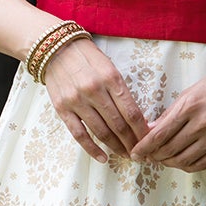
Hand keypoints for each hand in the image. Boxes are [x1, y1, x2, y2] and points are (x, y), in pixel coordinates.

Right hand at [43, 37, 151, 161]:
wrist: (55, 48)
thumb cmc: (88, 59)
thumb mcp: (110, 68)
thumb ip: (122, 92)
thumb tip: (138, 120)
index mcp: (111, 78)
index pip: (132, 112)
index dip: (142, 131)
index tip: (149, 142)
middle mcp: (94, 90)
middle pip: (119, 125)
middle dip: (132, 143)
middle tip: (141, 154)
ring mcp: (77, 101)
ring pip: (101, 132)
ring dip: (116, 147)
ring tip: (126, 155)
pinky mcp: (62, 109)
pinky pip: (79, 135)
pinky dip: (92, 149)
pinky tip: (103, 158)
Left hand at [129, 68, 205, 171]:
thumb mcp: (189, 93)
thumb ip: (169, 114)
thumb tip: (150, 130)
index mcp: (190, 107)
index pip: (160, 134)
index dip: (144, 147)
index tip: (135, 153)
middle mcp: (202, 124)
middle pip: (169, 150)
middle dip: (154, 156)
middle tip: (147, 155)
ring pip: (183, 161)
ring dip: (168, 163)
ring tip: (162, 158)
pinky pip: (200, 165)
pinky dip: (185, 166)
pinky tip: (179, 161)